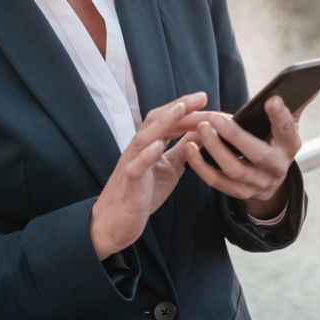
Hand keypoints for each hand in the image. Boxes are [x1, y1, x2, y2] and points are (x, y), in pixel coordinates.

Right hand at [89, 92, 206, 259]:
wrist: (115, 222)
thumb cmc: (142, 193)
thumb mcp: (169, 168)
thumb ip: (183, 150)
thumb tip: (202, 133)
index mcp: (150, 145)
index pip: (167, 120)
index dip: (185, 108)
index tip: (204, 98)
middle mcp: (139, 149)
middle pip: (157, 121)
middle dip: (179, 107)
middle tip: (201, 97)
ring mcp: (132, 163)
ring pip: (145, 137)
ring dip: (164, 122)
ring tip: (181, 109)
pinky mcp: (129, 182)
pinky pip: (136, 166)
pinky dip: (147, 154)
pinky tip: (159, 146)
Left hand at [185, 96, 303, 219]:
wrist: (271, 181)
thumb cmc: (275, 142)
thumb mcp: (287, 126)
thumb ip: (296, 104)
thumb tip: (313, 83)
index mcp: (289, 145)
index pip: (286, 129)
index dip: (279, 115)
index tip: (270, 99)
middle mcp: (276, 167)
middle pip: (256, 153)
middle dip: (235, 136)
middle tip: (214, 118)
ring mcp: (257, 182)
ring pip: (235, 169)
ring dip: (215, 149)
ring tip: (201, 128)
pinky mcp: (239, 192)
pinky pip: (218, 181)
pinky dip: (202, 166)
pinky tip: (190, 148)